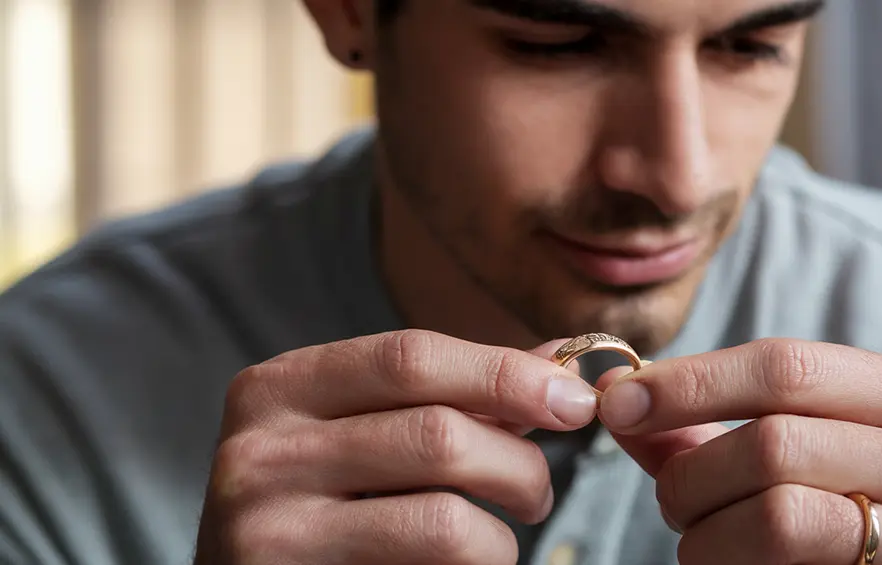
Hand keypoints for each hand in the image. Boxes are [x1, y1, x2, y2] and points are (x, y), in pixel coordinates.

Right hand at [193, 330, 597, 564]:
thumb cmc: (326, 505)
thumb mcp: (368, 433)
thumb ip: (453, 394)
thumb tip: (557, 359)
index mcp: (281, 386)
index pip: (410, 355)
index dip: (504, 373)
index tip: (574, 398)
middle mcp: (260, 447)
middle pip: (436, 433)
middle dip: (518, 462)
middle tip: (538, 492)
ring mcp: (268, 525)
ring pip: (442, 518)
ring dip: (502, 535)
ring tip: (504, 541)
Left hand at [596, 338, 881, 564]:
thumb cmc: (846, 519)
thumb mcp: (792, 454)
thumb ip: (709, 428)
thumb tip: (617, 398)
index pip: (785, 365)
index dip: (691, 383)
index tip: (618, 403)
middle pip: (773, 442)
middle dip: (692, 474)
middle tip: (669, 501)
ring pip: (778, 516)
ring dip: (707, 536)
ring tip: (701, 544)